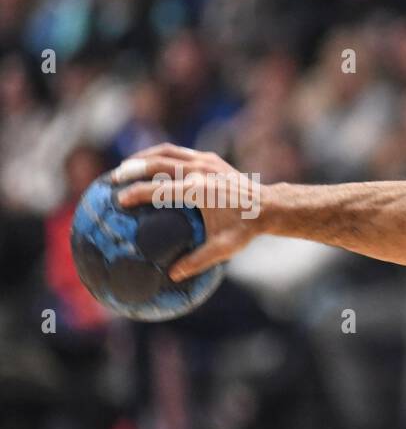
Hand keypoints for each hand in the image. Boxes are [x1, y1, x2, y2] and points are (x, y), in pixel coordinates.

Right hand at [112, 144, 264, 280]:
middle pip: (156, 163)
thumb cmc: (246, 229)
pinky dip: (161, 155)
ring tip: (126, 167)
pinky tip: (150, 165)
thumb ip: (197, 261)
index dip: (136, 194)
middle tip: (112, 180)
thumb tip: (173, 277)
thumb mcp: (223, 248)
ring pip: (166, 152)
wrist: (270, 206)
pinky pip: (179, 152)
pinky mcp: (210, 158)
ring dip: (143, 157)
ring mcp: (206, 161)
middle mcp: (200, 172)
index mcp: (199, 191)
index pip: (159, 190)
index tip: (119, 200)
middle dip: (131, 169)